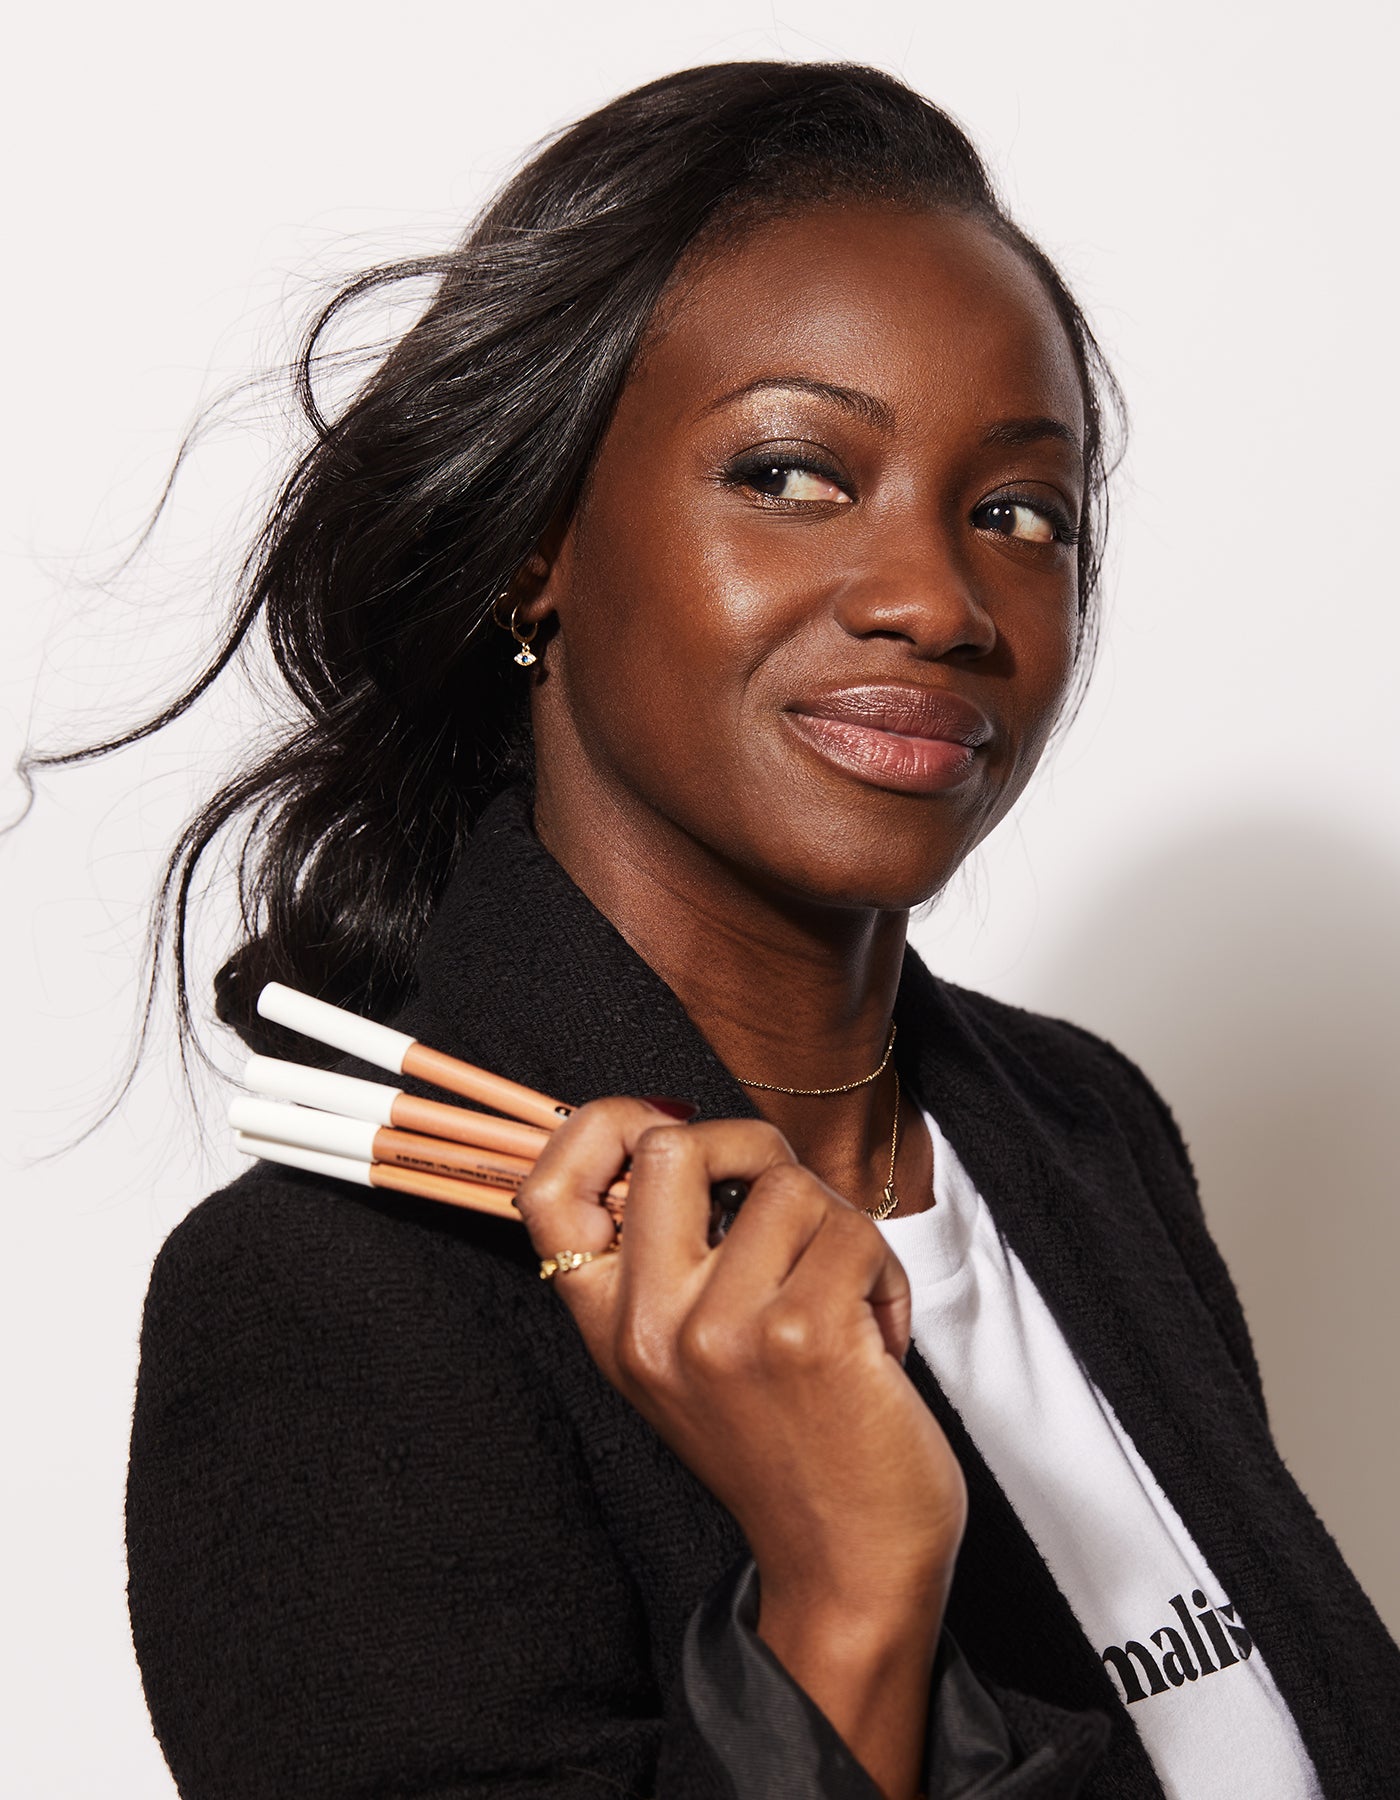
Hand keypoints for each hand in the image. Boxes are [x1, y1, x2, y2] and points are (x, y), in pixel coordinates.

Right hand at [513, 1099, 966, 1619]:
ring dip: (841, 1229)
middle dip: (749, 1147)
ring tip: (848, 1299)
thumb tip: (677, 1135)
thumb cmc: (784, 1449)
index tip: (664, 1127)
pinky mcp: (802, 1333)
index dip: (599, 1127)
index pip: (545, 1195)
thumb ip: (666, 1264)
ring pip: (786, 1184)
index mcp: (611, 1328)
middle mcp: (649, 1328)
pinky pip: (852, 1231)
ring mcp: (721, 1330)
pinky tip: (880, 1334)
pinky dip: (884, 1273)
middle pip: (669, 1146)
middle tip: (787, 1202)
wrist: (847, 1568)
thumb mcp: (685, 1362)